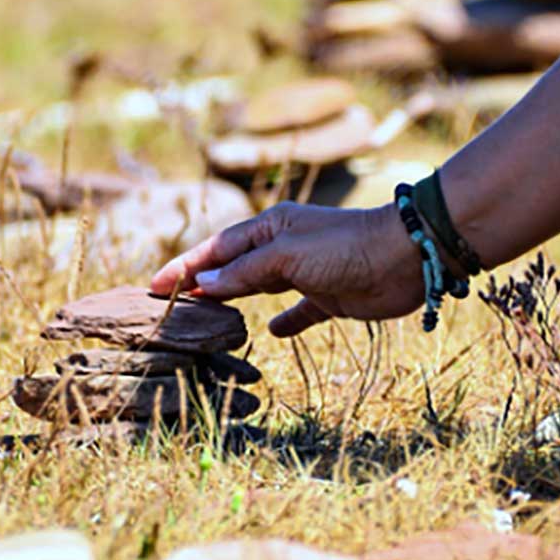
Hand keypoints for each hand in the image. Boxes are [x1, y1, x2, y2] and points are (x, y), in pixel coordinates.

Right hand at [150, 201, 424, 336]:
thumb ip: (245, 271)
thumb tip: (206, 281)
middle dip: (203, 283)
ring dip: (234, 299)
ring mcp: (306, 272)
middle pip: (233, 266)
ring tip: (208, 316)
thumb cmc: (345, 246)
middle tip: (171, 303)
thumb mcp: (287, 256)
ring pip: (259, 287)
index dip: (185, 267)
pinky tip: (270, 332)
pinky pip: (299, 310)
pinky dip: (284, 321)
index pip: (216, 249)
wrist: (406, 257)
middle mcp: (284, 247)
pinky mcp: (329, 295)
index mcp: (271, 227)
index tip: (154, 285)